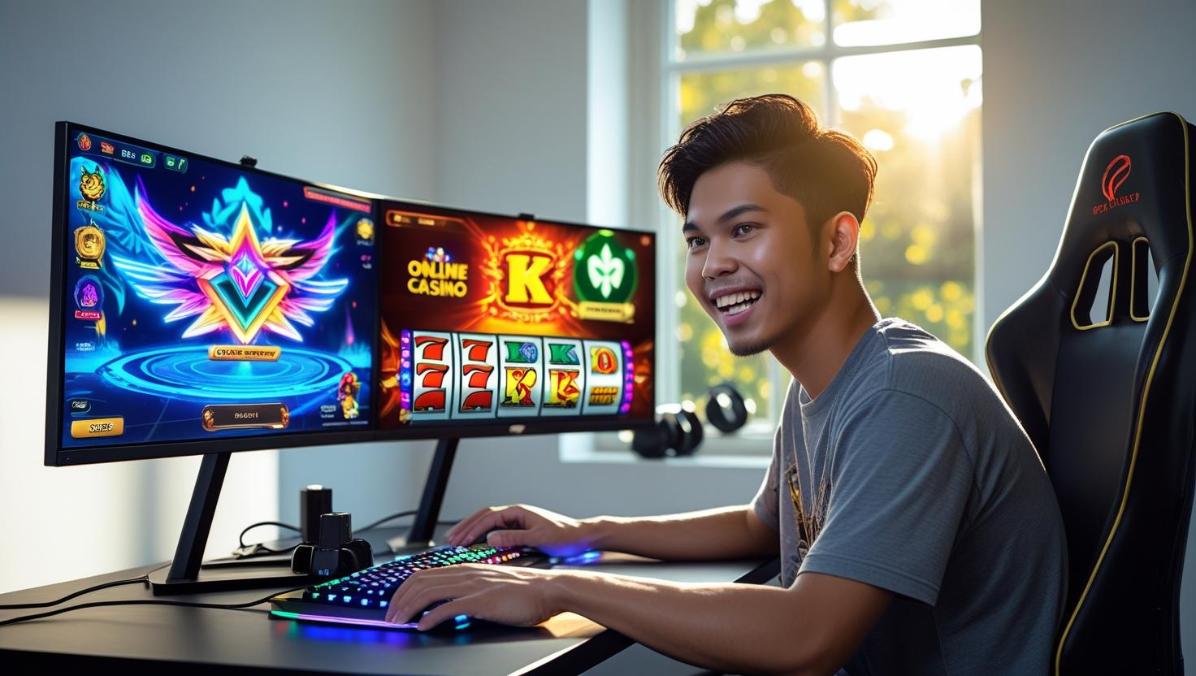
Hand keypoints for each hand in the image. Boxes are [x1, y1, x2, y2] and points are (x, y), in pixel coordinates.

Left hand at [383, 564, 568, 629]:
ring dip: (409, 608)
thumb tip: (449, 602)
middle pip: (421, 582)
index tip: (395, 603)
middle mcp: (466, 573)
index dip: (404, 589)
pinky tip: (424, 625)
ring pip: (430, 592)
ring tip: (400, 621)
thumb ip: (469, 589)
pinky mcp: (483, 601)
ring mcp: (474, 586)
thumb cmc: (524, 590)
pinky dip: (432, 617)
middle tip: (390, 616)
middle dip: (399, 600)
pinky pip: (450, 607)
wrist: (548, 588)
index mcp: (467, 569)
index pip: (424, 574)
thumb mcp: (489, 585)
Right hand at [445, 504, 592, 555]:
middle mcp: (516, 514)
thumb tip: (489, 539)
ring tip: (457, 540)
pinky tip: (475, 544)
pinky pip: (496, 530)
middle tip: (450, 540)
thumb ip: (513, 538)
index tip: (459, 540)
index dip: (471, 529)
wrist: (581, 537)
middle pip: (483, 517)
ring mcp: (517, 521)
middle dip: (466, 527)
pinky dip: (482, 536)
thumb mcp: (538, 539)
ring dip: (472, 530)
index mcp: (518, 512)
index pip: (488, 518)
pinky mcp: (520, 529)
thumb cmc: (564, 537)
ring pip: (488, 523)